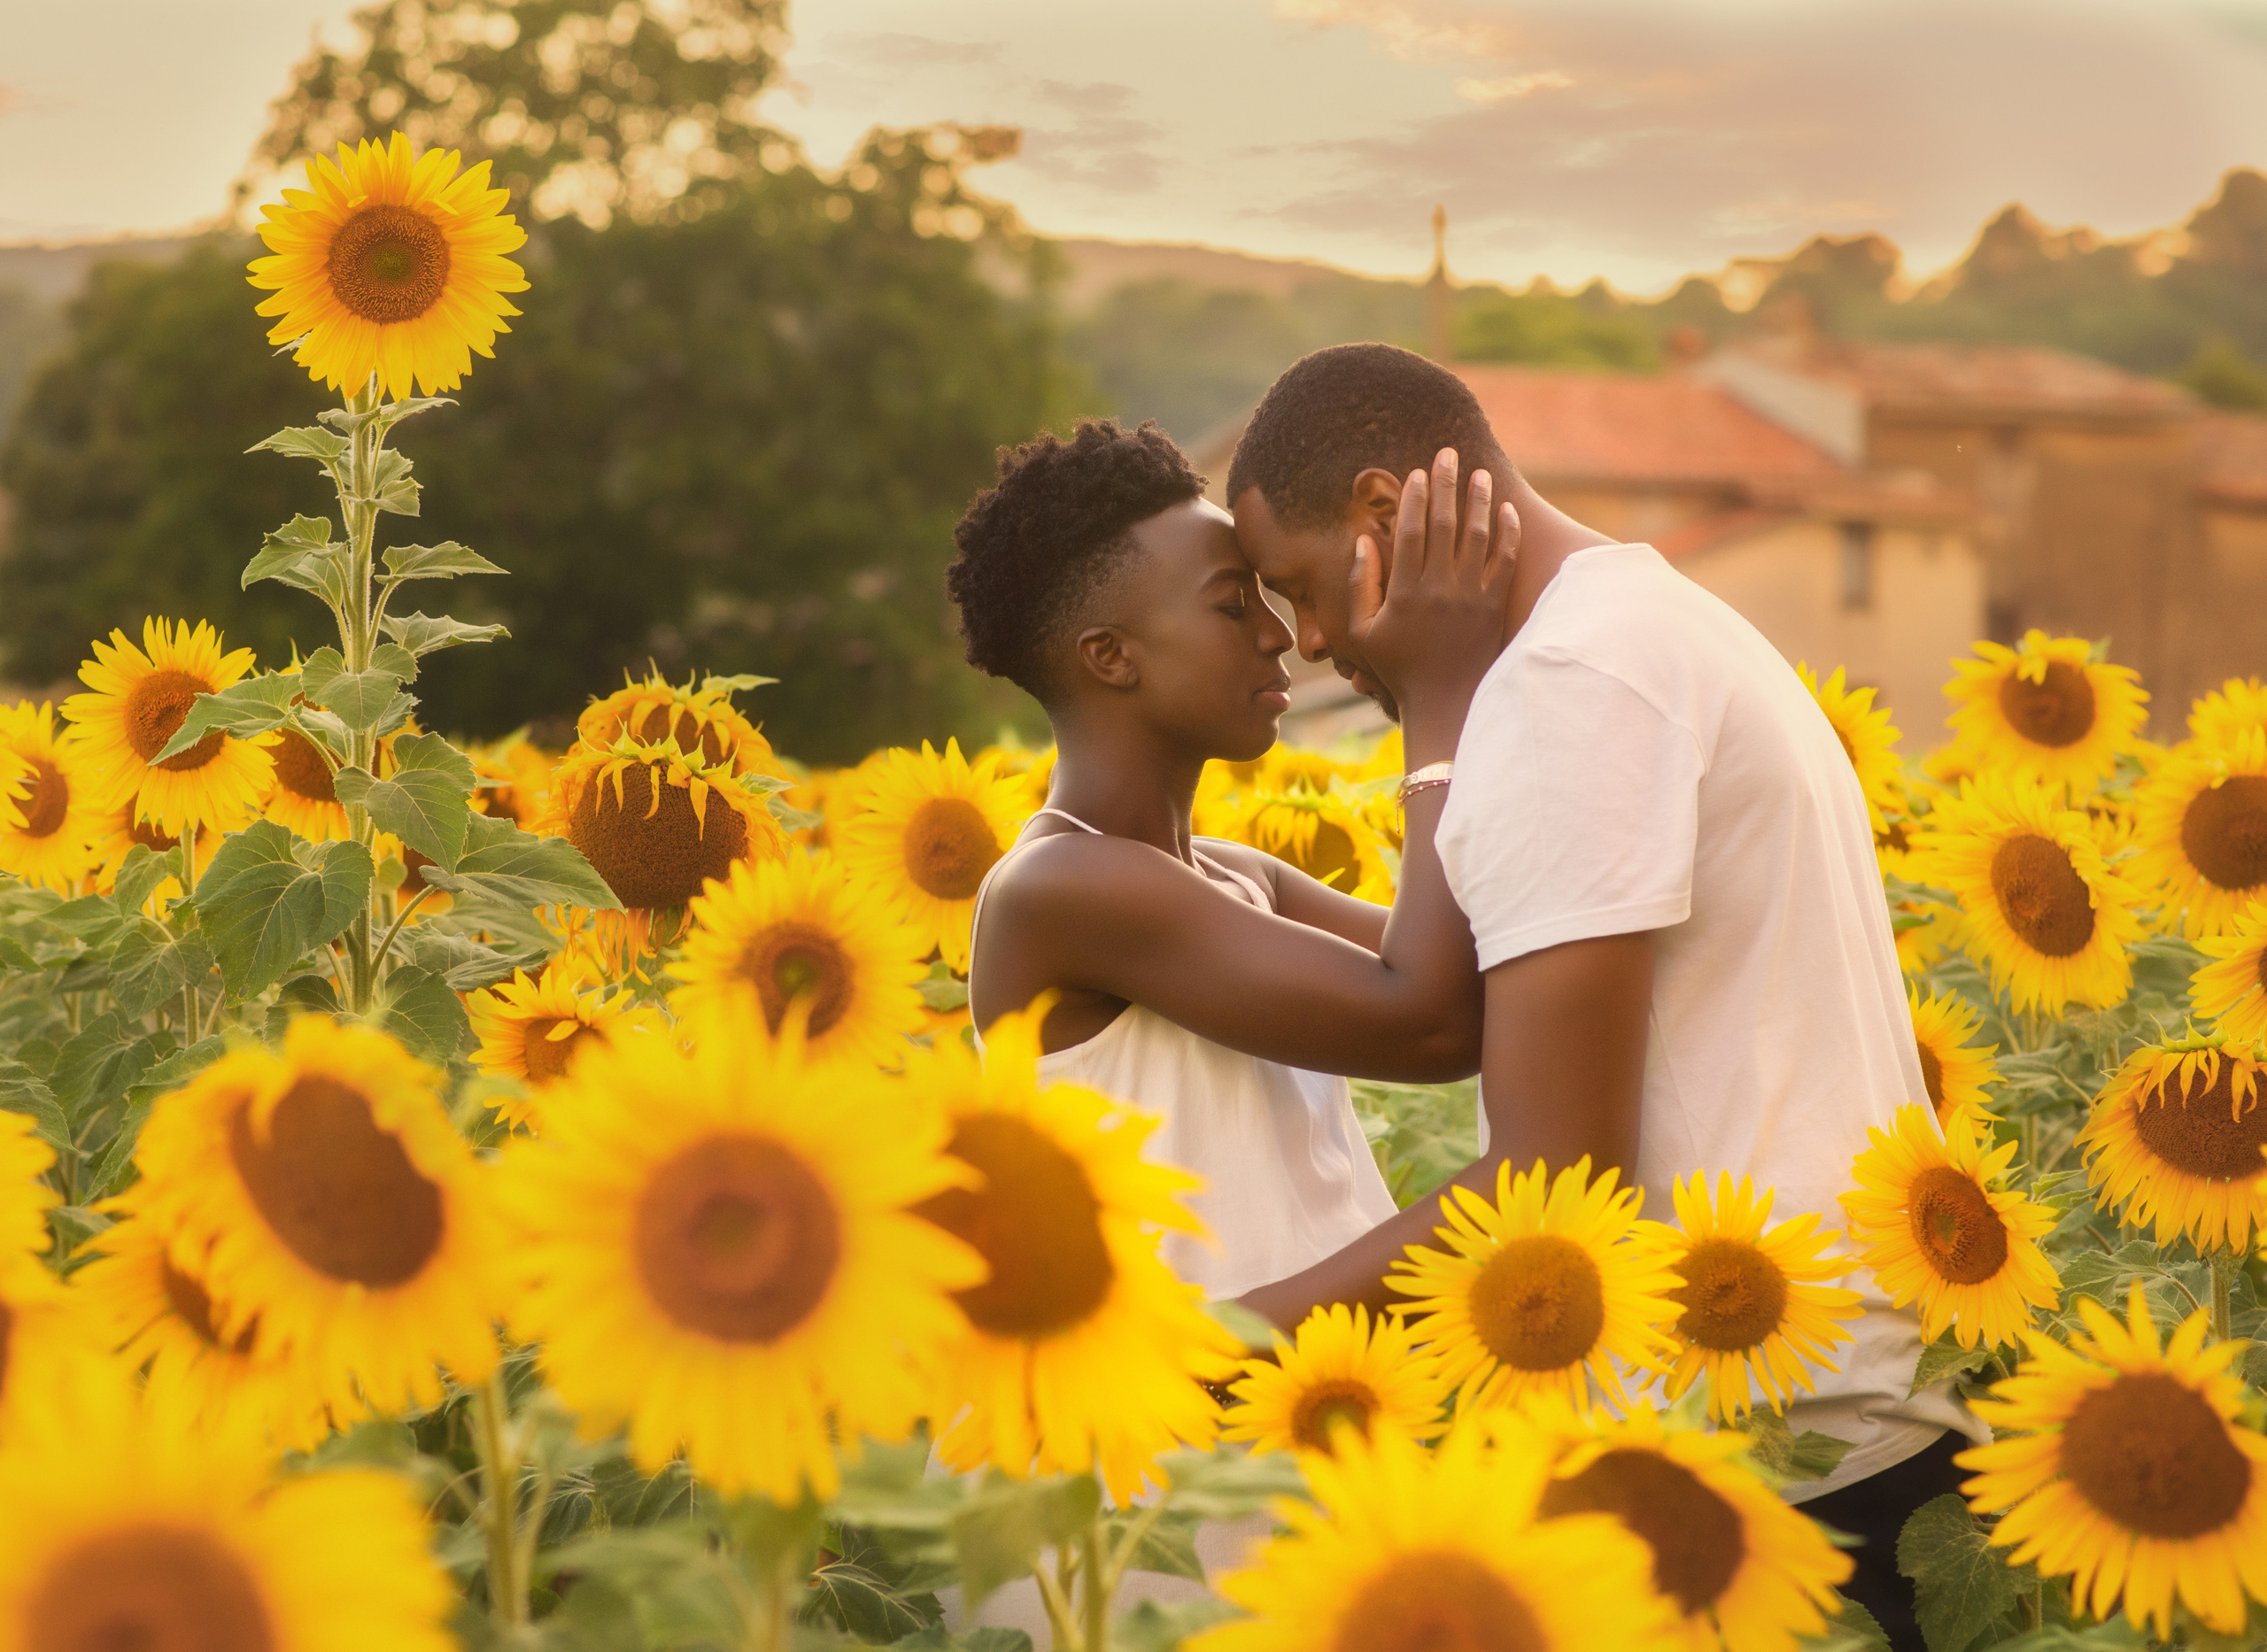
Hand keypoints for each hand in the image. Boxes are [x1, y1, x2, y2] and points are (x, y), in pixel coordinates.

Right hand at [1347, 448, 1518, 757]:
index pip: (1411, 531)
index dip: (1414, 498)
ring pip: (1478, 536)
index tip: (1416, 472)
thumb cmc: (1398, 669)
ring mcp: (1472, 597)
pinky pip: (1506, 562)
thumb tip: (1363, 541)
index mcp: (1405, 592)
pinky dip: (1507, 534)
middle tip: (1447, 454)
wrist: (1446, 702)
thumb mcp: (1363, 633)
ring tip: (1479, 474)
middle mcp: (1440, 589)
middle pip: (1444, 524)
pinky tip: (1506, 512)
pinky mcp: (1495, 607)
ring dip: (1479, 500)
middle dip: (1446, 484)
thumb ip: (1360, 586)